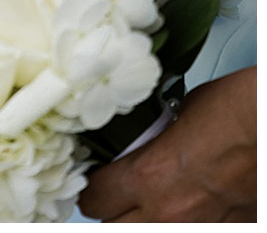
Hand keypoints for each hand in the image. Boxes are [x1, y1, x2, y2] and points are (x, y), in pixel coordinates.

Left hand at [80, 68, 254, 221]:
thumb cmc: (238, 109)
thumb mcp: (177, 116)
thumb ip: (153, 139)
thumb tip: (144, 143)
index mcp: (149, 176)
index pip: (94, 200)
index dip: (90, 190)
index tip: (94, 180)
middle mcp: (172, 211)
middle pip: (116, 229)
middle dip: (112, 213)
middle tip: (116, 195)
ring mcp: (206, 226)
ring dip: (147, 221)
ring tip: (152, 202)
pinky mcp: (235, 229)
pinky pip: (198, 232)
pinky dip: (188, 222)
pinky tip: (192, 206)